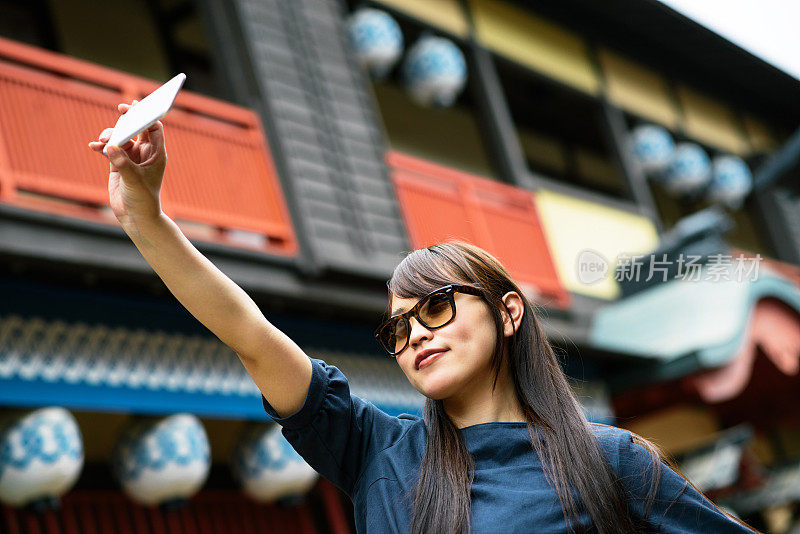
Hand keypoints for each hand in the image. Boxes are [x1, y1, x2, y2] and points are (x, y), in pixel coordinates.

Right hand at [88, 101, 166, 226]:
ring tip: (103, 140)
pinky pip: (109, 148)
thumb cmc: (143, 199)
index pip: (154, 128)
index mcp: (156, 153)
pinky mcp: (117, 164)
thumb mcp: (134, 180)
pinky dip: (101, 146)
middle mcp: (144, 153)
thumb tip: (110, 147)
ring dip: (111, 135)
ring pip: (120, 137)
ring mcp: (130, 158)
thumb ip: (122, 163)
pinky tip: (94, 146)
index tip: (135, 106)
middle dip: (128, 119)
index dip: (146, 115)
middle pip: (136, 127)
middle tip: (120, 109)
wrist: (135, 216)